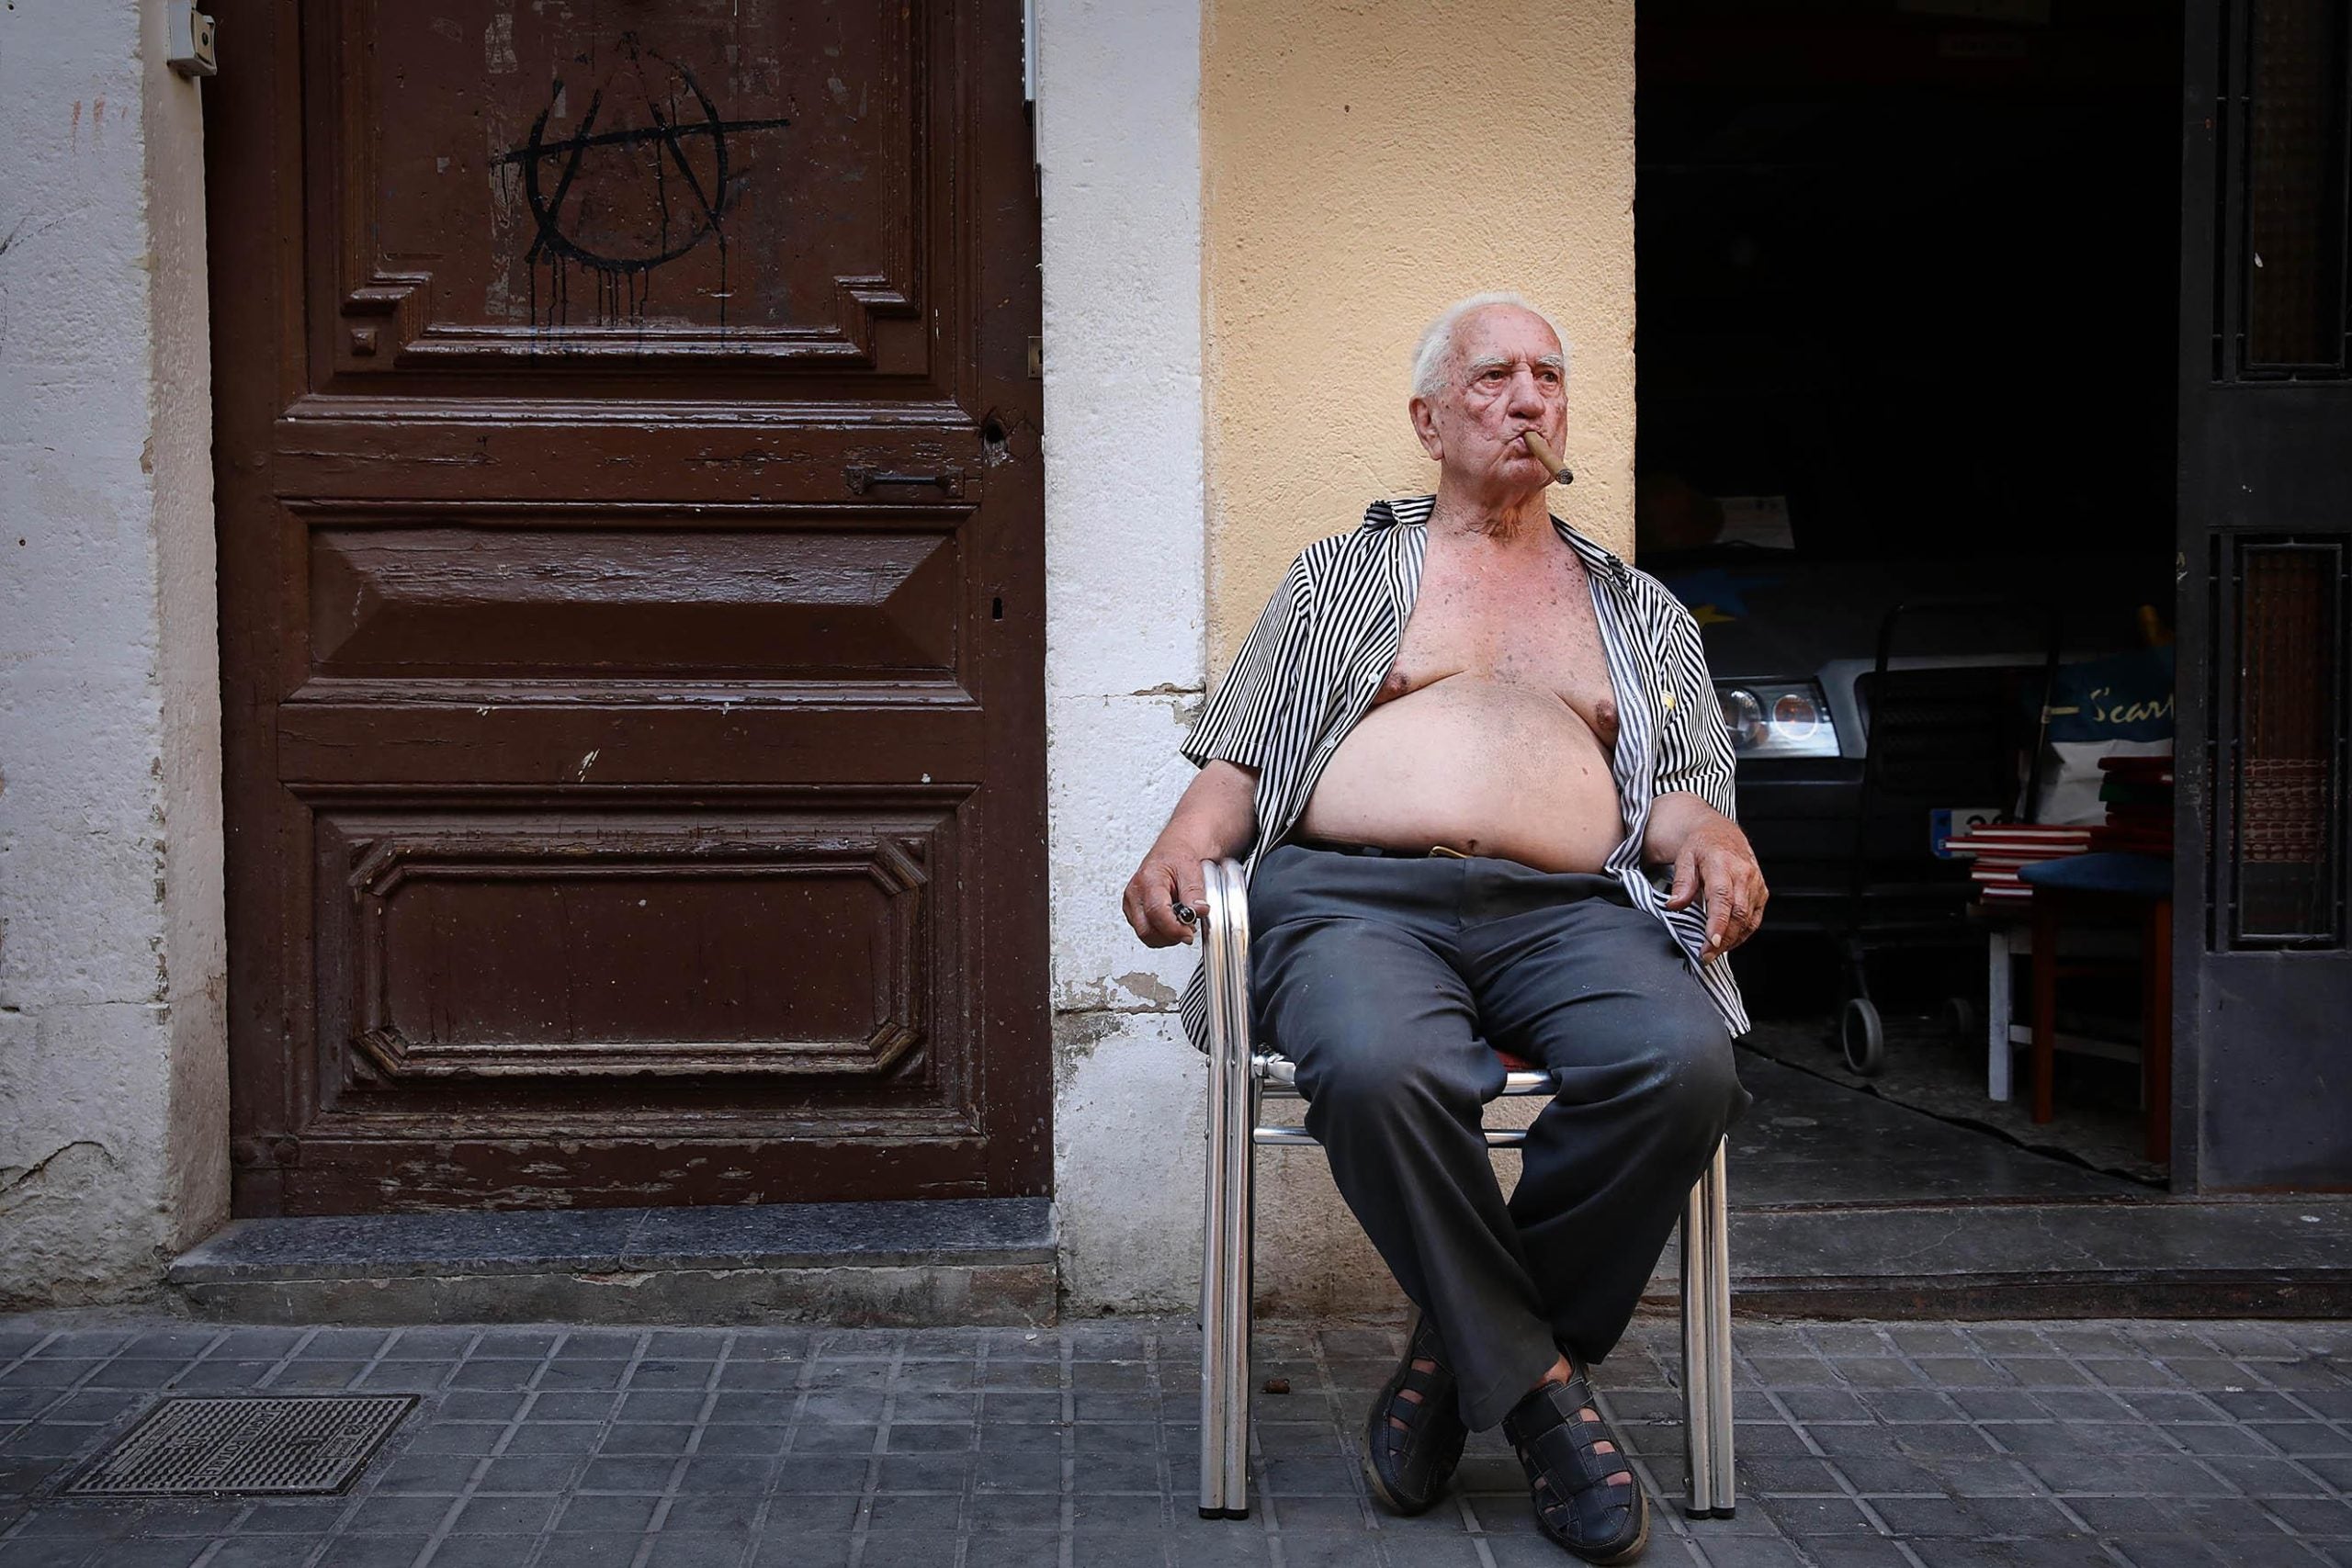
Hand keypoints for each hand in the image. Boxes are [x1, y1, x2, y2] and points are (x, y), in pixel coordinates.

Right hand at [1122, 845, 1210, 947]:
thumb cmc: (1178, 858)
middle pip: (1146, 930)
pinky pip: (1145, 932)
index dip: (1173, 928)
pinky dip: (1160, 933)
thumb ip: (1195, 893)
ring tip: (1180, 923)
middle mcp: (1135, 893)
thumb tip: (1198, 912)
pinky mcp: (1132, 912)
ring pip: (1145, 935)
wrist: (1172, 852)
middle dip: (1170, 936)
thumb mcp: (1192, 870)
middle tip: (1188, 929)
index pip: (1156, 912)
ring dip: (1166, 936)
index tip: (1188, 933)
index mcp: (1148, 880)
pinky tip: (1171, 922)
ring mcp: (1131, 904)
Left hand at [1663, 818, 1767, 961]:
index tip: (1712, 941)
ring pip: (1748, 919)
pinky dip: (1742, 934)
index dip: (1718, 922)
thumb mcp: (1684, 858)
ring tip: (1714, 952)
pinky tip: (1728, 942)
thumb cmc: (1702, 847)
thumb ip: (1681, 883)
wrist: (1722, 835)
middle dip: (1723, 939)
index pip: (1722, 897)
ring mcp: (1755, 885)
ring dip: (1732, 940)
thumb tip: (1674, 904)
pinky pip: (1754, 919)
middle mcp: (1744, 875)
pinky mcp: (1761, 893)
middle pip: (1738, 913)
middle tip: (1706, 955)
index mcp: (1722, 864)